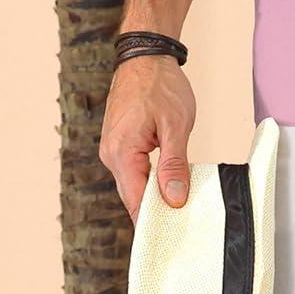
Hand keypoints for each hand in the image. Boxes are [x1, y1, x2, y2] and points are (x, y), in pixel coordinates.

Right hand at [99, 54, 197, 224]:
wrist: (146, 55)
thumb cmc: (160, 85)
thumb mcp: (176, 125)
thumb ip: (174, 164)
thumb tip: (174, 199)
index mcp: (121, 153)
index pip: (135, 201)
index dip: (153, 221)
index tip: (171, 238)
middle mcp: (111, 155)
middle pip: (133, 195)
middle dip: (156, 210)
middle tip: (183, 224)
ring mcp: (113, 148)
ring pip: (134, 183)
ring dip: (154, 193)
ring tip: (179, 206)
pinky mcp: (120, 142)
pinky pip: (134, 169)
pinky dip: (149, 179)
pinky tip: (167, 184)